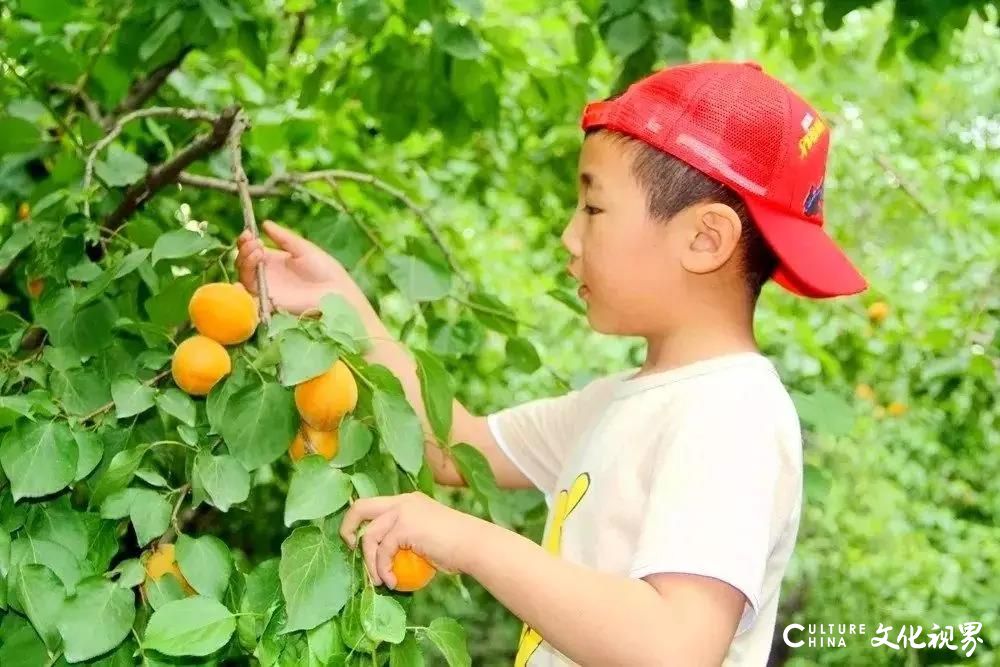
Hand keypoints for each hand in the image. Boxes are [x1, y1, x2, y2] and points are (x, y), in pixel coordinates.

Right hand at [235, 220, 361, 315]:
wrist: (336, 291)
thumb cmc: (325, 269)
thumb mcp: (303, 248)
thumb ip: (284, 238)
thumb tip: (265, 223)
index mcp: (274, 261)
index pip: (251, 250)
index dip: (246, 241)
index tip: (249, 233)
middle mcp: (267, 275)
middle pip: (243, 262)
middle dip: (244, 250)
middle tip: (255, 243)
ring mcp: (267, 289)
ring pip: (243, 276)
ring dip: (245, 262)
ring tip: (258, 252)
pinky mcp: (268, 303)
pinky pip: (249, 298)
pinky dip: (243, 287)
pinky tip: (248, 274)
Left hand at [339, 492, 479, 588]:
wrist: (473, 545)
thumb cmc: (456, 547)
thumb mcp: (425, 537)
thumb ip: (404, 539)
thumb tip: (383, 559)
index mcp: (407, 501)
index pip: (374, 505)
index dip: (360, 521)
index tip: (356, 542)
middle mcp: (402, 501)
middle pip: (361, 507)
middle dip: (347, 527)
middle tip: (349, 548)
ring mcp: (403, 511)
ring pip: (369, 535)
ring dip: (370, 562)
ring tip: (379, 581)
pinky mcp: (404, 526)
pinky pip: (382, 551)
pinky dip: (383, 569)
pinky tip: (392, 583)